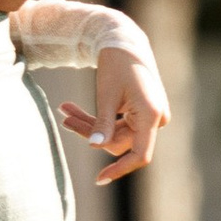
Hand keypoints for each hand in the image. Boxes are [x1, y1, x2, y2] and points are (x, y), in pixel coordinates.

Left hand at [61, 48, 166, 186]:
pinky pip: (118, 123)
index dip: (120, 169)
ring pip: (115, 132)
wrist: (124, 40)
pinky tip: (72, 110)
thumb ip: (102, 123)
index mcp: (151, 115)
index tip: (99, 179)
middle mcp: (156, 118)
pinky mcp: (142, 111)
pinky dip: (98, 118)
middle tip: (64, 117)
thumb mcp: (106, 94)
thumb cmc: (116, 64)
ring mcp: (150, 115)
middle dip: (91, 132)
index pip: (140, 155)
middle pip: (120, 141)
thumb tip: (95, 147)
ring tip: (65, 110)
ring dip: (90, 124)